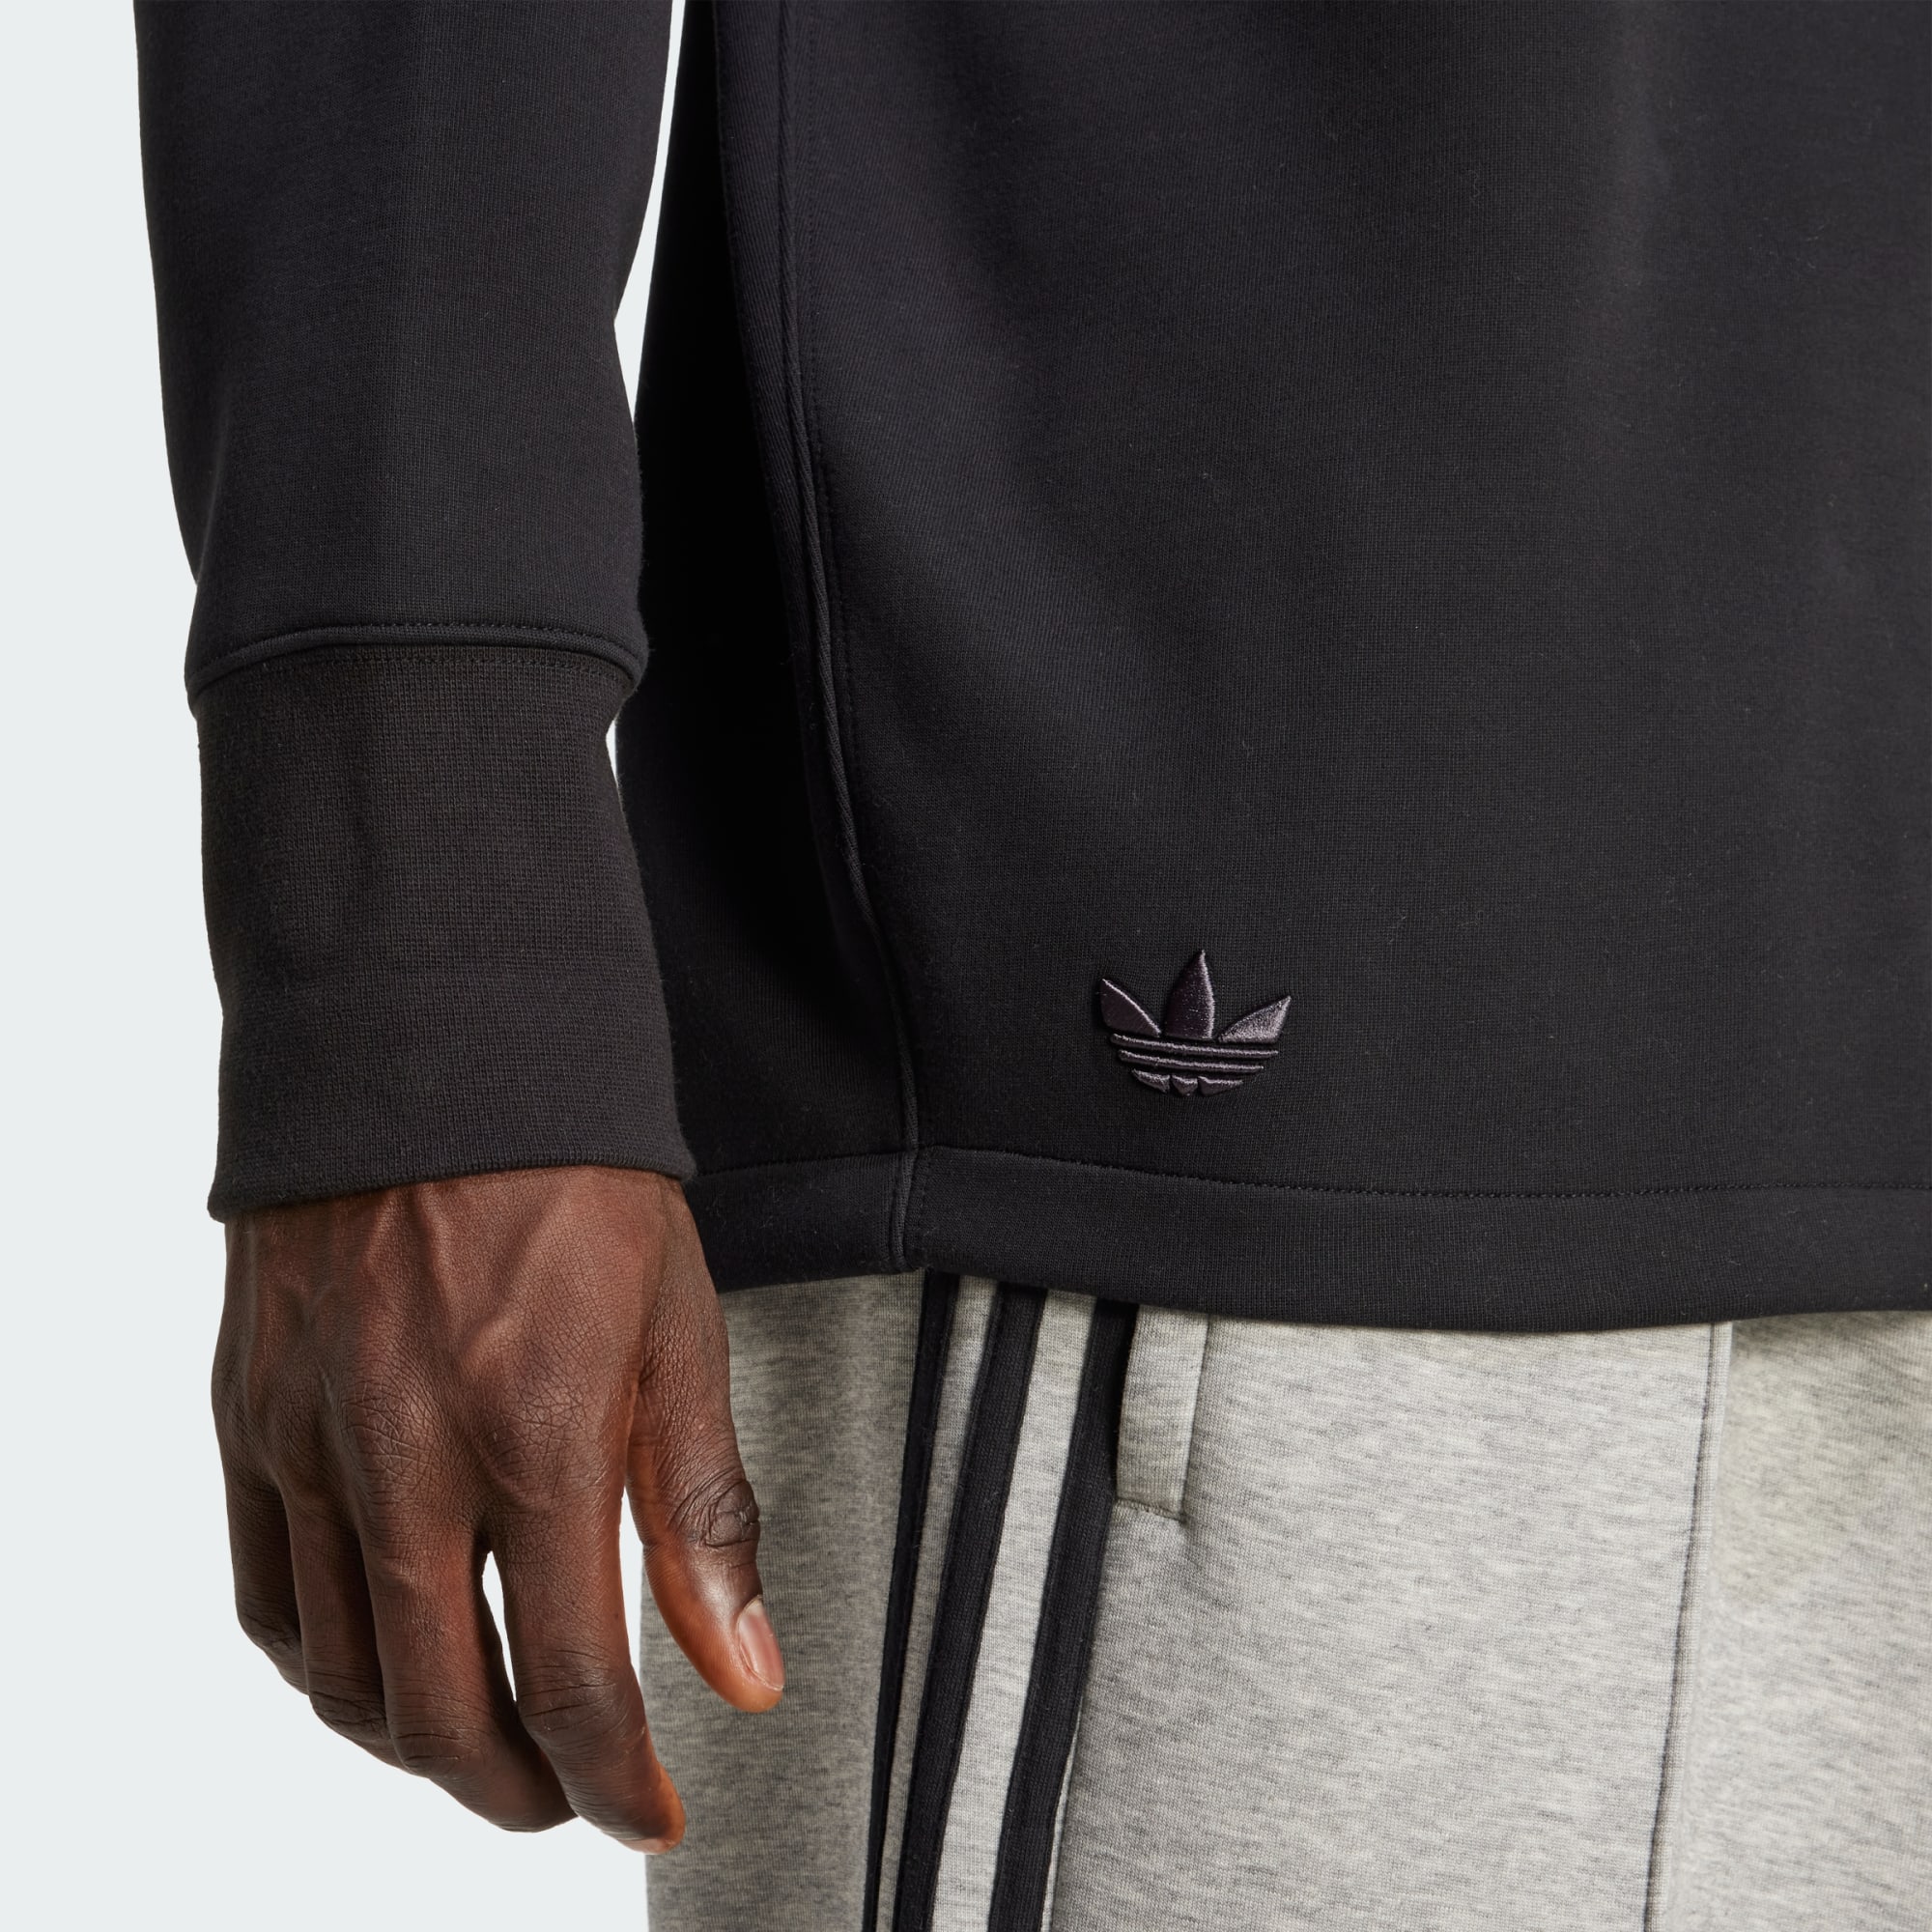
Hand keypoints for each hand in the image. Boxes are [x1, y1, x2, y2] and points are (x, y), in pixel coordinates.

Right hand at [212, 1165, 781, 1848]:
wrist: (439, 1057)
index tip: (647, 1812)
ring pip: (342, 1680)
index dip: (614, 1782)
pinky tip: (385, 1657)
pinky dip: (326, 1667)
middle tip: (568, 1793)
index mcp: (533, 1439)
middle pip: (441, 1717)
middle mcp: (406, 1462)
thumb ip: (703, 1515)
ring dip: (421, 1743)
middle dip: (515, 1793)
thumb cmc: (578, 1187)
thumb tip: (745, 1673)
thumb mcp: (679, 1334)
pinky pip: (268, 1600)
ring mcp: (311, 1445)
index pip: (570, 1686)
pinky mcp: (250, 1420)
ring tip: (488, 1736)